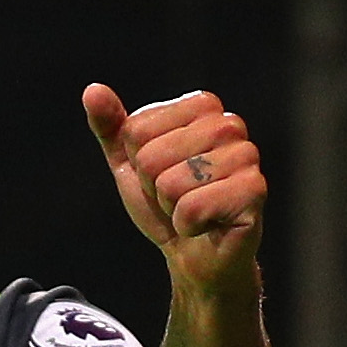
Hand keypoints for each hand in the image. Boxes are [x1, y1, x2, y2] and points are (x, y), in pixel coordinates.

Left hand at [82, 83, 266, 293]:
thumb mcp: (131, 165)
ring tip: (194, 210)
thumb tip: (93, 91)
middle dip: (155, 188)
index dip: (139, 163)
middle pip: (152, 156)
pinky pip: (193, 208)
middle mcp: (228, 125)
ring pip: (172, 183)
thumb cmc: (167, 206)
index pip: (136, 130)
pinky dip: (189, 225)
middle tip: (179, 198)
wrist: (196, 256)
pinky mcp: (254, 191)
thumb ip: (111, 128)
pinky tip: (208, 225)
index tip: (162, 175)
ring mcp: (246, 156)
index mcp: (201, 106)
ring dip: (173, 208)